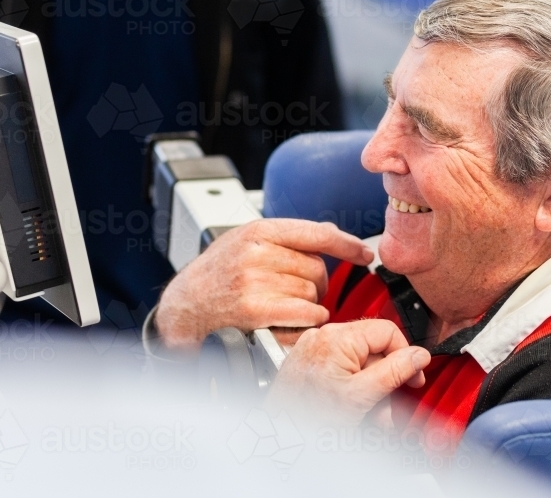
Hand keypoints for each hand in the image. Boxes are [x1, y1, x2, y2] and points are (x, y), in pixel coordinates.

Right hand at [154, 219, 373, 350]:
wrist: (186, 304)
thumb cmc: (217, 273)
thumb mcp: (247, 242)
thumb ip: (286, 237)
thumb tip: (329, 231)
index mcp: (258, 231)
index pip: (316, 233)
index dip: (346, 245)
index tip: (363, 253)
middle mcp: (256, 253)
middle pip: (317, 268)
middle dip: (318, 283)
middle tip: (303, 291)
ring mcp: (254, 281)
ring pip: (312, 292)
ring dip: (311, 304)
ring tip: (289, 305)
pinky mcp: (255, 310)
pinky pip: (305, 313)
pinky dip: (308, 320)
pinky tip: (295, 319)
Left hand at [265, 319, 431, 426]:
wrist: (278, 437)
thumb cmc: (308, 420)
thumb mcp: (362, 395)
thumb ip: (395, 371)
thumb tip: (419, 355)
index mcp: (337, 337)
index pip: (387, 331)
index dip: (405, 355)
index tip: (414, 376)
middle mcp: (323, 336)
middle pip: (374, 348)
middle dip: (387, 379)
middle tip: (393, 404)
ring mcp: (314, 349)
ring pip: (359, 362)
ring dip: (373, 389)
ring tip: (375, 417)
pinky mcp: (309, 362)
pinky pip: (342, 368)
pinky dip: (354, 388)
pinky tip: (357, 410)